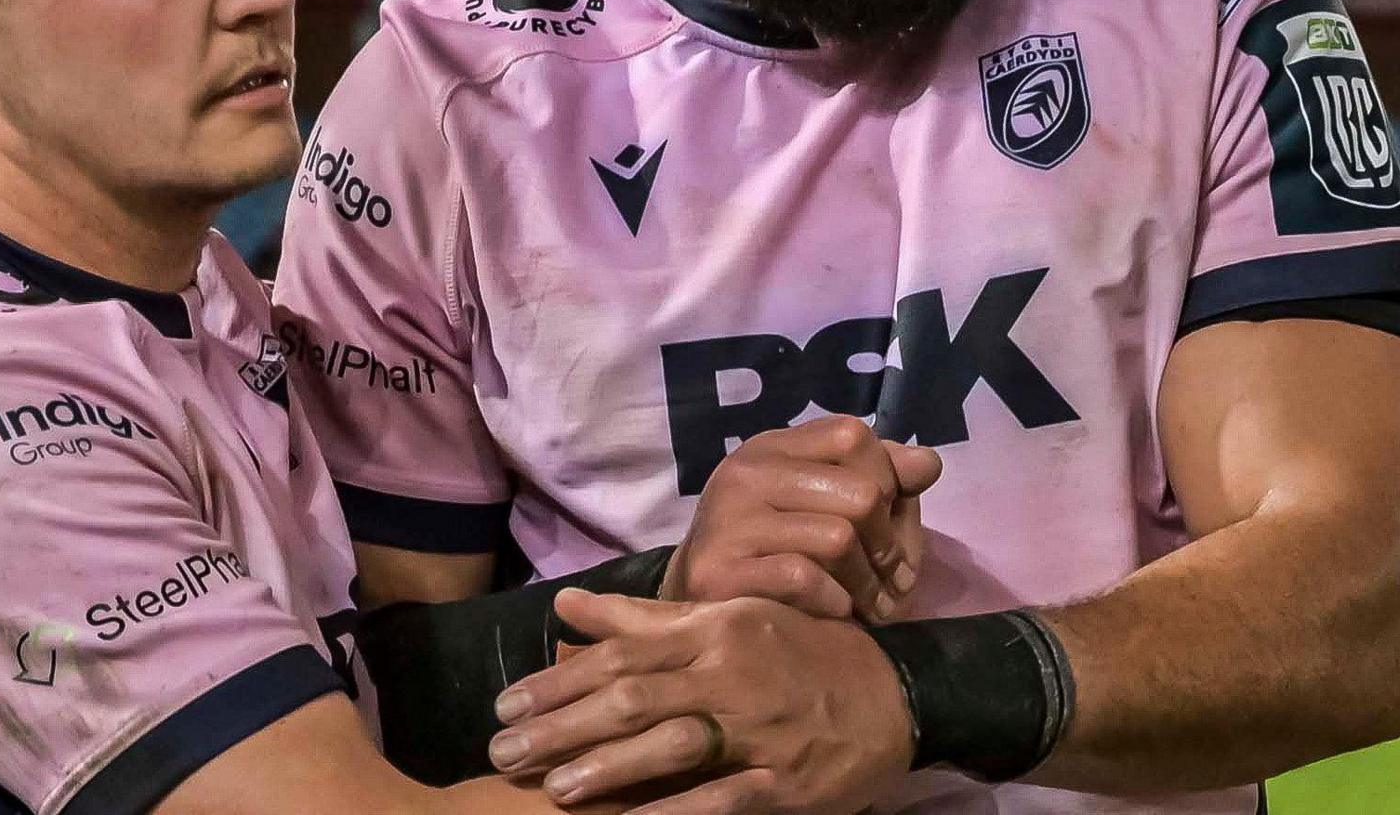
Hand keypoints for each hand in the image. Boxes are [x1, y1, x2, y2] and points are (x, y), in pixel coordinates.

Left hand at [490, 590, 910, 814]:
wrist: (896, 693)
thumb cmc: (800, 652)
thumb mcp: (728, 619)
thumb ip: (645, 618)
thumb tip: (566, 604)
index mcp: (714, 631)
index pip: (621, 654)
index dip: (559, 680)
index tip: (506, 704)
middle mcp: (730, 674)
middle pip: (632, 698)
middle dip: (561, 726)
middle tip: (503, 752)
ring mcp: (759, 731)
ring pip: (673, 745)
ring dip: (609, 767)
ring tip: (554, 787)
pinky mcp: (786, 782)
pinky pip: (725, 798)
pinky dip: (678, 812)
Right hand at [663, 415, 941, 622]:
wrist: (696, 606)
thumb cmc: (774, 553)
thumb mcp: (822, 502)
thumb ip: (877, 479)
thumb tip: (928, 464)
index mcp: (772, 447)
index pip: (853, 435)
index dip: (888, 479)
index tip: (889, 523)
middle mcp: (746, 472)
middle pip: (860, 493)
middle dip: (889, 544)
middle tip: (893, 580)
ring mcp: (729, 520)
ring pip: (839, 538)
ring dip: (868, 583)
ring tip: (872, 604)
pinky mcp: (719, 571)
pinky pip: (804, 578)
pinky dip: (834, 601)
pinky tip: (834, 610)